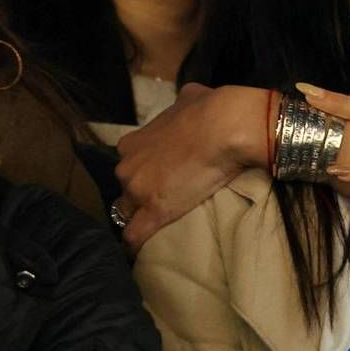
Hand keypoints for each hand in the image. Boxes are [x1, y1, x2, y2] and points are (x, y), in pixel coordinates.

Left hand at [112, 83, 268, 251]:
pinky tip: (143, 252)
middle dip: (140, 196)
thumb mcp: (188, 99)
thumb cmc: (209, 109)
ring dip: (139, 219)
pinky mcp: (154, 213)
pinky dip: (137, 245)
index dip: (143, 174)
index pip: (128, 166)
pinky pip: (134, 237)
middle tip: (164, 199)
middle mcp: (127, 168)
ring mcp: (137, 192)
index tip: (158, 178)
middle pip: (125, 190)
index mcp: (131, 144)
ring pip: (127, 214)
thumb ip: (179, 109)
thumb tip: (189, 103)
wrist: (223, 126)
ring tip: (158, 227)